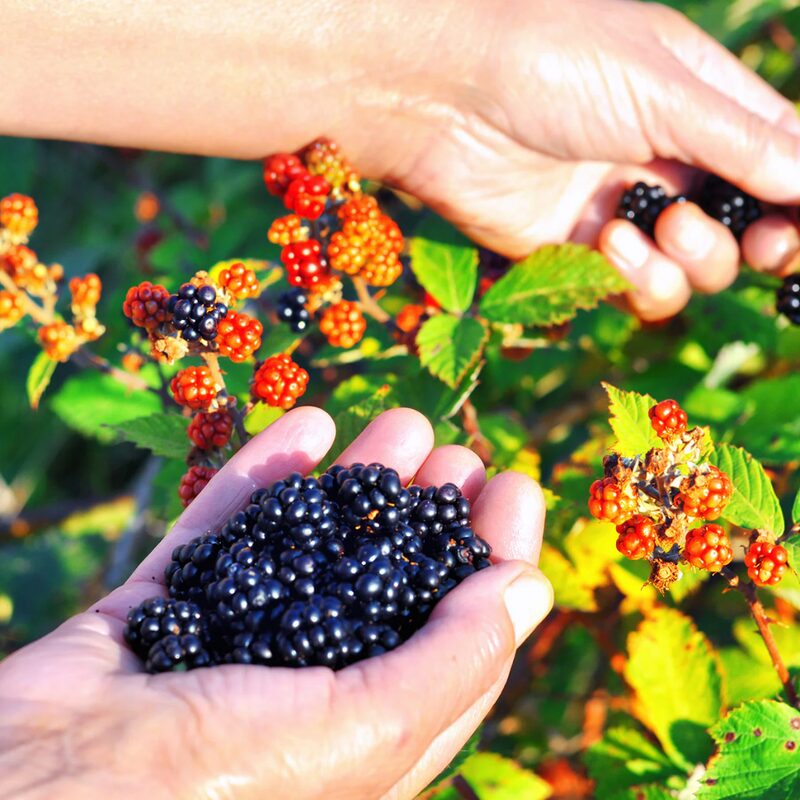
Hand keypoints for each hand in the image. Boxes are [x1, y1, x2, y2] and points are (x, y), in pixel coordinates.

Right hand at [0, 408, 551, 799]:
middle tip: (458, 452)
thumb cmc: (212, 783)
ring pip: (312, 546)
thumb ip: (450, 659)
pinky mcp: (168, 606)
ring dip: (359, 482)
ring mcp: (234, 640)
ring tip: (402, 423)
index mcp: (369, 733)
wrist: (33, 794)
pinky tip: (308, 426)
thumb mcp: (362, 729)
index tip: (513, 487)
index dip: (494, 561)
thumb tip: (528, 588)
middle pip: (389, 584)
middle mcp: (309, 686)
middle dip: (429, 512)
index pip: (457, 639)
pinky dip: (266, 477)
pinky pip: (226, 527)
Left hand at [351, 0, 799, 319]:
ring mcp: (625, 210)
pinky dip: (640, 279)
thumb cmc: (552, 61)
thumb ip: (743, 141)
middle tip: (767, 245)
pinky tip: (612, 243)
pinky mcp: (579, 252)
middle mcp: (671, 161)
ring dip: (696, 259)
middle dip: (765, 242)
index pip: (782, 160)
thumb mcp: (663, 87)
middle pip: (749, 226)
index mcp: (704, 104)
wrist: (445, 95)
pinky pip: (639, 290)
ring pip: (697, 269)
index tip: (797, 233)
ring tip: (661, 222)